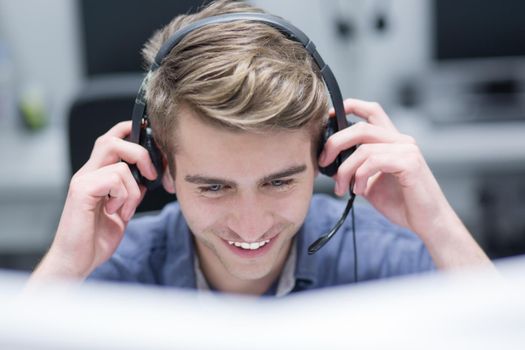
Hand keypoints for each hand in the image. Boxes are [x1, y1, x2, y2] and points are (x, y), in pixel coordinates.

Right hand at [33, 121, 157, 279]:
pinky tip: (115, 213)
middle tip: (151, 175)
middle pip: (112, 140)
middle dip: (140, 153)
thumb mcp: (122, 211)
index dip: (132, 132)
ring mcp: (82, 180)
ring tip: (125, 210)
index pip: (112, 139)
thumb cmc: (96, 239)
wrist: (76, 262)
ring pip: (120, 163)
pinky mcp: (81, 191)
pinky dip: (124, 197)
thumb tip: (146, 177)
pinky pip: (114, 179)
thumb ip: (131, 191)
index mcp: (96, 175)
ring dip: (133, 190)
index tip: (154, 148)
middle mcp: (87, 173)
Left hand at [319, 99, 490, 267]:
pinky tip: (359, 190)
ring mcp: (407, 150)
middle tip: (323, 161)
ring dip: (345, 170)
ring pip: (363, 149)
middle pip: (361, 127)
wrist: (427, 222)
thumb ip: (353, 169)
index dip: (350, 106)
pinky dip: (360, 176)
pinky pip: (374, 161)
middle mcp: (401, 141)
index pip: (373, 111)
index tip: (330, 116)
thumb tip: (328, 162)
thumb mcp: (368, 183)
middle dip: (335, 142)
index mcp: (392, 141)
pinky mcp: (410, 163)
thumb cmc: (402, 203)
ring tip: (342, 188)